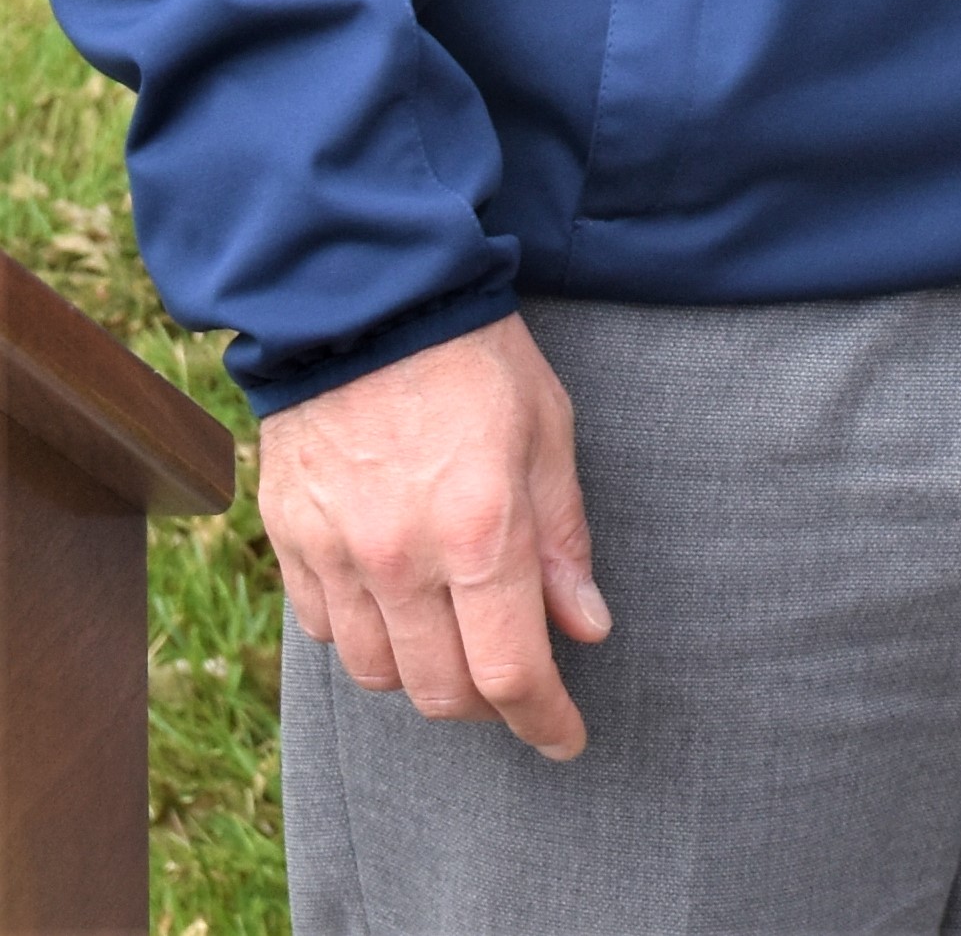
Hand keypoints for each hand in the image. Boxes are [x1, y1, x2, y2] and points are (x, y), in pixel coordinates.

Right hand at [258, 315, 609, 760]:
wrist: (367, 305)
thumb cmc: (477, 363)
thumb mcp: (550, 437)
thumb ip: (563, 541)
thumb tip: (586, 628)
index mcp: (478, 535)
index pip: (510, 672)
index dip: (544, 721)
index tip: (567, 738)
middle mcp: (399, 561)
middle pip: (439, 692)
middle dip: (488, 706)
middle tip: (520, 685)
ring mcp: (335, 558)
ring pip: (379, 674)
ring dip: (426, 676)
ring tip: (461, 640)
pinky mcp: (290, 544)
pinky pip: (328, 632)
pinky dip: (369, 638)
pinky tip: (401, 604)